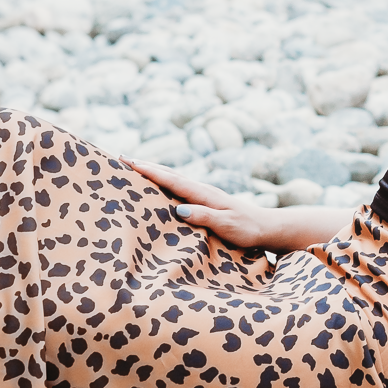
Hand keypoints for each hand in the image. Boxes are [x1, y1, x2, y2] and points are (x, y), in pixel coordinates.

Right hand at [124, 158, 272, 250]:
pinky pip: (179, 187)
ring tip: (133, 166)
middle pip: (169, 174)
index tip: (129, 162)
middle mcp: (202, 189)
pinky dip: (164, 181)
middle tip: (121, 158)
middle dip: (145, 166)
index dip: (150, 171)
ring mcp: (203, 193)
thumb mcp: (227, 226)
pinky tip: (158, 185)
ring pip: (173, 178)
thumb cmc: (248, 229)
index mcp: (204, 194)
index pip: (172, 179)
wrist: (266, 227)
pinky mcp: (205, 200)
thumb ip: (205, 216)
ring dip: (153, 171)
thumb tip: (179, 209)